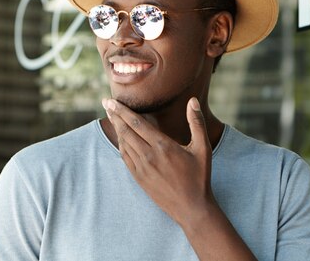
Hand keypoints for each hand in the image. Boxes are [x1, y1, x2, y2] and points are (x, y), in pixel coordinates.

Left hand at [102, 97, 214, 225]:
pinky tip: (120, 138)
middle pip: (126, 131)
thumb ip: (196, 123)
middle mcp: (149, 156)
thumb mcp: (203, 148)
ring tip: (111, 116)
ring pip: (124, 144)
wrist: (192, 208)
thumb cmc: (199, 177)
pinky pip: (125, 158)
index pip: (137, 123)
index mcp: (163, 146)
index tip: (112, 101)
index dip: (123, 111)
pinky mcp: (139, 179)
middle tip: (106, 102)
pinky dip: (121, 145)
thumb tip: (193, 100)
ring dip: (116, 129)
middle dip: (115, 115)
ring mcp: (142, 169)